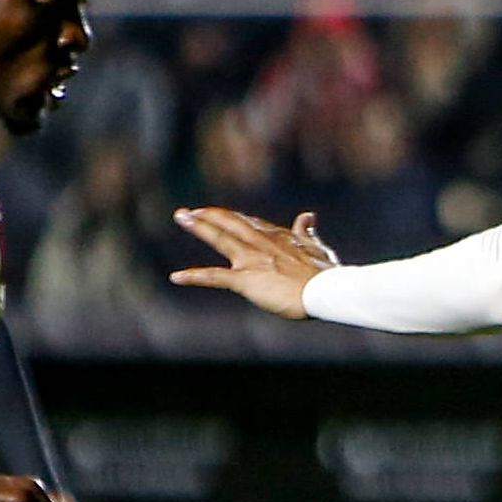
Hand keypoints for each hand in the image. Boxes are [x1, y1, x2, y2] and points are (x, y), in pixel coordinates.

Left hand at [170, 208, 339, 317]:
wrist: (325, 290)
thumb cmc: (326, 274)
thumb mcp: (317, 248)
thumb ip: (307, 232)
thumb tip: (307, 215)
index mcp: (279, 237)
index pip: (252, 224)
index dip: (235, 219)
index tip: (222, 216)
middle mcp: (262, 243)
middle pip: (231, 223)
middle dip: (209, 215)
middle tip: (189, 211)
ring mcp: (252, 259)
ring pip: (220, 238)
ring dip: (199, 227)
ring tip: (181, 217)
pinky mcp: (245, 279)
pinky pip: (214, 276)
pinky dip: (194, 276)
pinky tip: (175, 277)